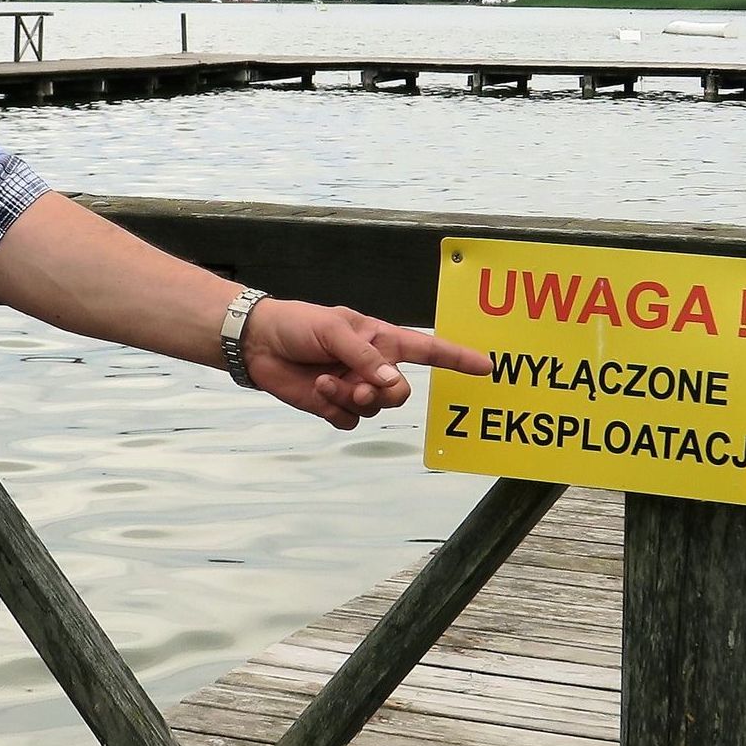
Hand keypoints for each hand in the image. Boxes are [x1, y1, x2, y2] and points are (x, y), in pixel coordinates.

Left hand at [241, 300, 491, 429]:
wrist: (258, 343)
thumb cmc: (297, 324)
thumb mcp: (334, 329)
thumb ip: (365, 357)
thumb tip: (391, 383)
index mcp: (381, 340)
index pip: (428, 350)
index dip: (458, 359)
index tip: (487, 367)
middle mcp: (372, 366)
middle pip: (400, 393)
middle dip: (385, 394)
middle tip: (361, 387)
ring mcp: (354, 387)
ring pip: (375, 409)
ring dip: (354, 399)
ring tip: (329, 382)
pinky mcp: (333, 405)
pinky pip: (350, 421)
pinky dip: (337, 409)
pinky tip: (318, 390)